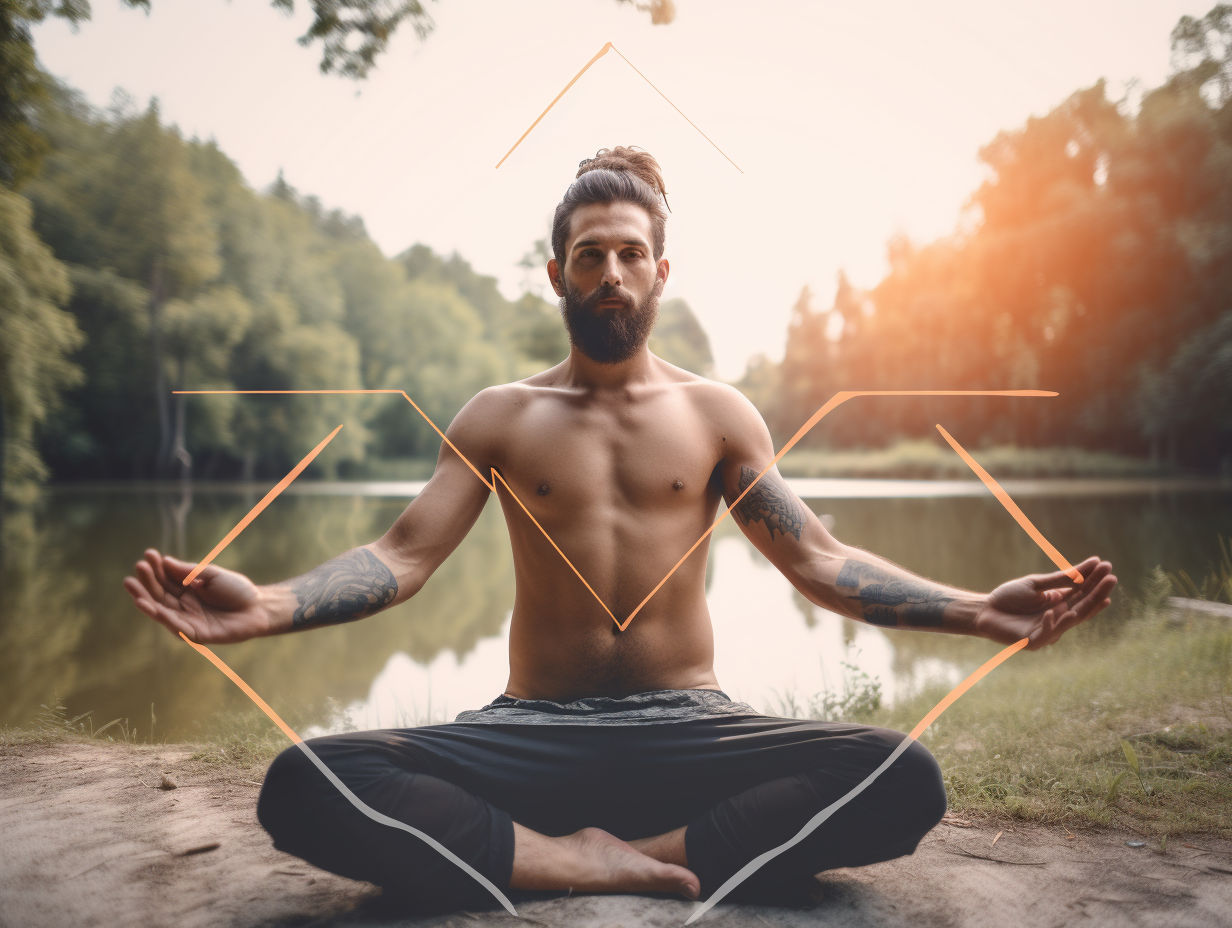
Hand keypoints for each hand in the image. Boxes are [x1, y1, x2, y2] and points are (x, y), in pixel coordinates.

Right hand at [123, 549, 271, 643]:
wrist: (260, 607)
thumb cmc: (237, 590)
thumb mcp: (212, 575)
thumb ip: (189, 571)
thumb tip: (165, 562)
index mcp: (188, 590)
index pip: (167, 579)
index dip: (156, 568)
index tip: (148, 554)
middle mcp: (184, 605)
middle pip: (160, 594)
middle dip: (147, 582)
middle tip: (136, 568)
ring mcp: (188, 620)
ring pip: (161, 610)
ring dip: (145, 599)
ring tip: (132, 586)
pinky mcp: (195, 634)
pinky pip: (175, 626)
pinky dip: (161, 616)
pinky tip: (148, 605)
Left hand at [975, 556, 1116, 649]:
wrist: (984, 610)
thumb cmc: (1009, 597)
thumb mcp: (1036, 585)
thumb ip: (1060, 579)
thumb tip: (1088, 565)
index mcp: (1060, 604)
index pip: (1082, 593)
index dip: (1095, 582)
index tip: (1108, 568)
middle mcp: (1059, 618)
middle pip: (1082, 606)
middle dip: (1098, 592)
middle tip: (1112, 578)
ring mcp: (1048, 631)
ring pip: (1070, 621)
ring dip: (1084, 609)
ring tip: (1100, 596)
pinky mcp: (1034, 641)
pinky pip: (1046, 633)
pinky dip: (1051, 623)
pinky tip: (1056, 610)